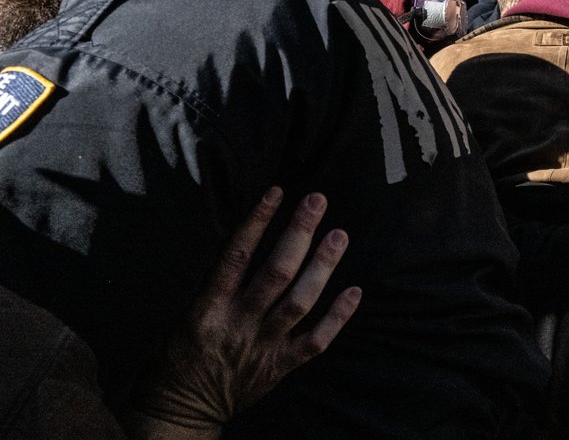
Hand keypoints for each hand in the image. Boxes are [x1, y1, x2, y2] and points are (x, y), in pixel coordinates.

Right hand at [127, 188, 360, 437]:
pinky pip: (315, 341)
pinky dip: (337, 317)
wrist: (179, 412)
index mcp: (207, 308)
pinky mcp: (280, 366)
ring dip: (322, 267)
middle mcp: (237, 324)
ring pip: (299, 302)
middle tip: (317, 201)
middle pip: (274, 272)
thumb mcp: (184, 315)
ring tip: (339, 235)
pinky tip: (355, 291)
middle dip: (298, 234)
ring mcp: (262, 346)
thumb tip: (249, 242)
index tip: (277, 192)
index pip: (235, 255)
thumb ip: (218, 285)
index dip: (257, 221)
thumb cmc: (176, 358)